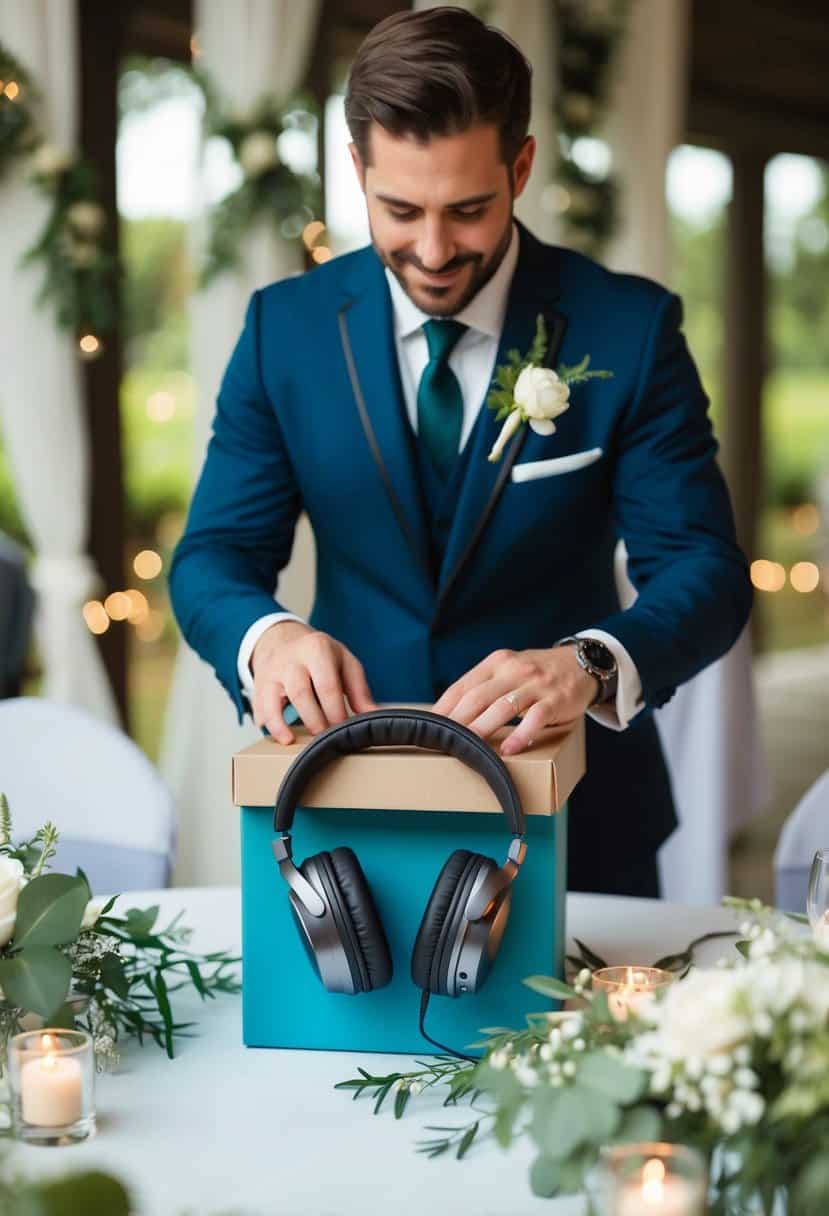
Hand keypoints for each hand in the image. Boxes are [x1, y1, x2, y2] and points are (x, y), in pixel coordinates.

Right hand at [250, 620, 376, 743]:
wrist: (283, 638)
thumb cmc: (320, 655)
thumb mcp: (344, 662)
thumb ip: (359, 690)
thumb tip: (375, 717)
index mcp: (317, 649)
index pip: (327, 685)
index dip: (336, 711)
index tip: (344, 730)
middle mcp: (292, 659)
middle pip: (300, 692)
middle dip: (314, 719)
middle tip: (325, 738)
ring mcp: (272, 671)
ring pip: (273, 699)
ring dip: (282, 724)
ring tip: (292, 741)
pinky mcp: (258, 685)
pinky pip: (258, 707)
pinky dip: (267, 723)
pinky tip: (278, 735)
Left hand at [432, 646, 596, 756]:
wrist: (582, 663)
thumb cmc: (537, 673)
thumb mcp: (509, 670)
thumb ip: (485, 687)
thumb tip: (451, 716)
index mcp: (497, 663)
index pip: (463, 686)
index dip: (444, 707)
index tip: (428, 727)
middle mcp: (514, 670)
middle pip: (478, 697)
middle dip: (457, 721)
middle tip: (441, 742)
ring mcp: (536, 685)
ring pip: (503, 708)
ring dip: (482, 729)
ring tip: (467, 749)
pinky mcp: (556, 700)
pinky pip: (535, 719)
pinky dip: (521, 735)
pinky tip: (509, 750)